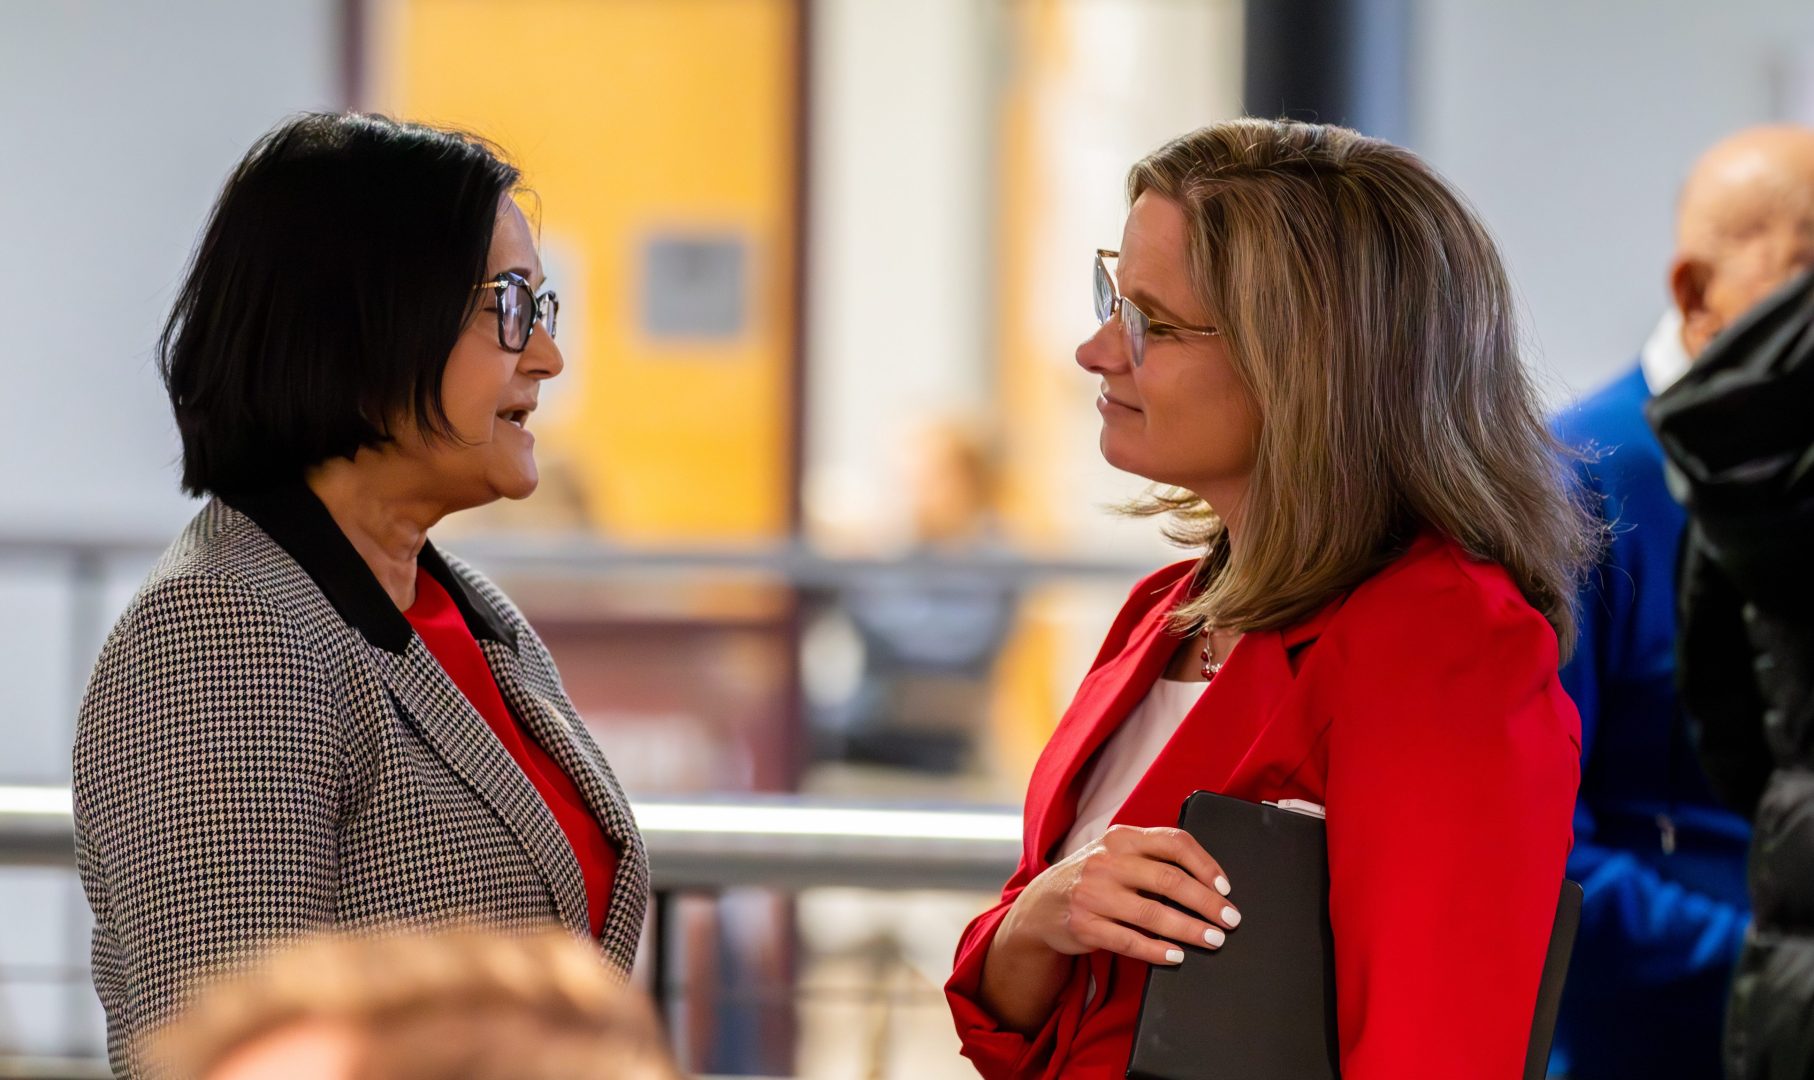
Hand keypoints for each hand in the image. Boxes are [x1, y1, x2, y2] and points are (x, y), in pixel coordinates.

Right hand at [1006, 824, 1240, 966]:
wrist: (1040, 905)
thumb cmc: (1091, 878)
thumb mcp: (1115, 854)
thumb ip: (1151, 857)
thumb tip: (1208, 882)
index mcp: (1122, 838)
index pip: (1173, 842)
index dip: (1205, 865)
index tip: (1226, 887)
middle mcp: (1106, 862)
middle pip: (1168, 880)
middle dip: (1206, 903)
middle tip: (1229, 920)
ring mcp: (1093, 894)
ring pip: (1152, 914)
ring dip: (1189, 930)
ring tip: (1212, 940)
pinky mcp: (1084, 925)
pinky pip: (1129, 941)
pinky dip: (1157, 951)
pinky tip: (1176, 956)